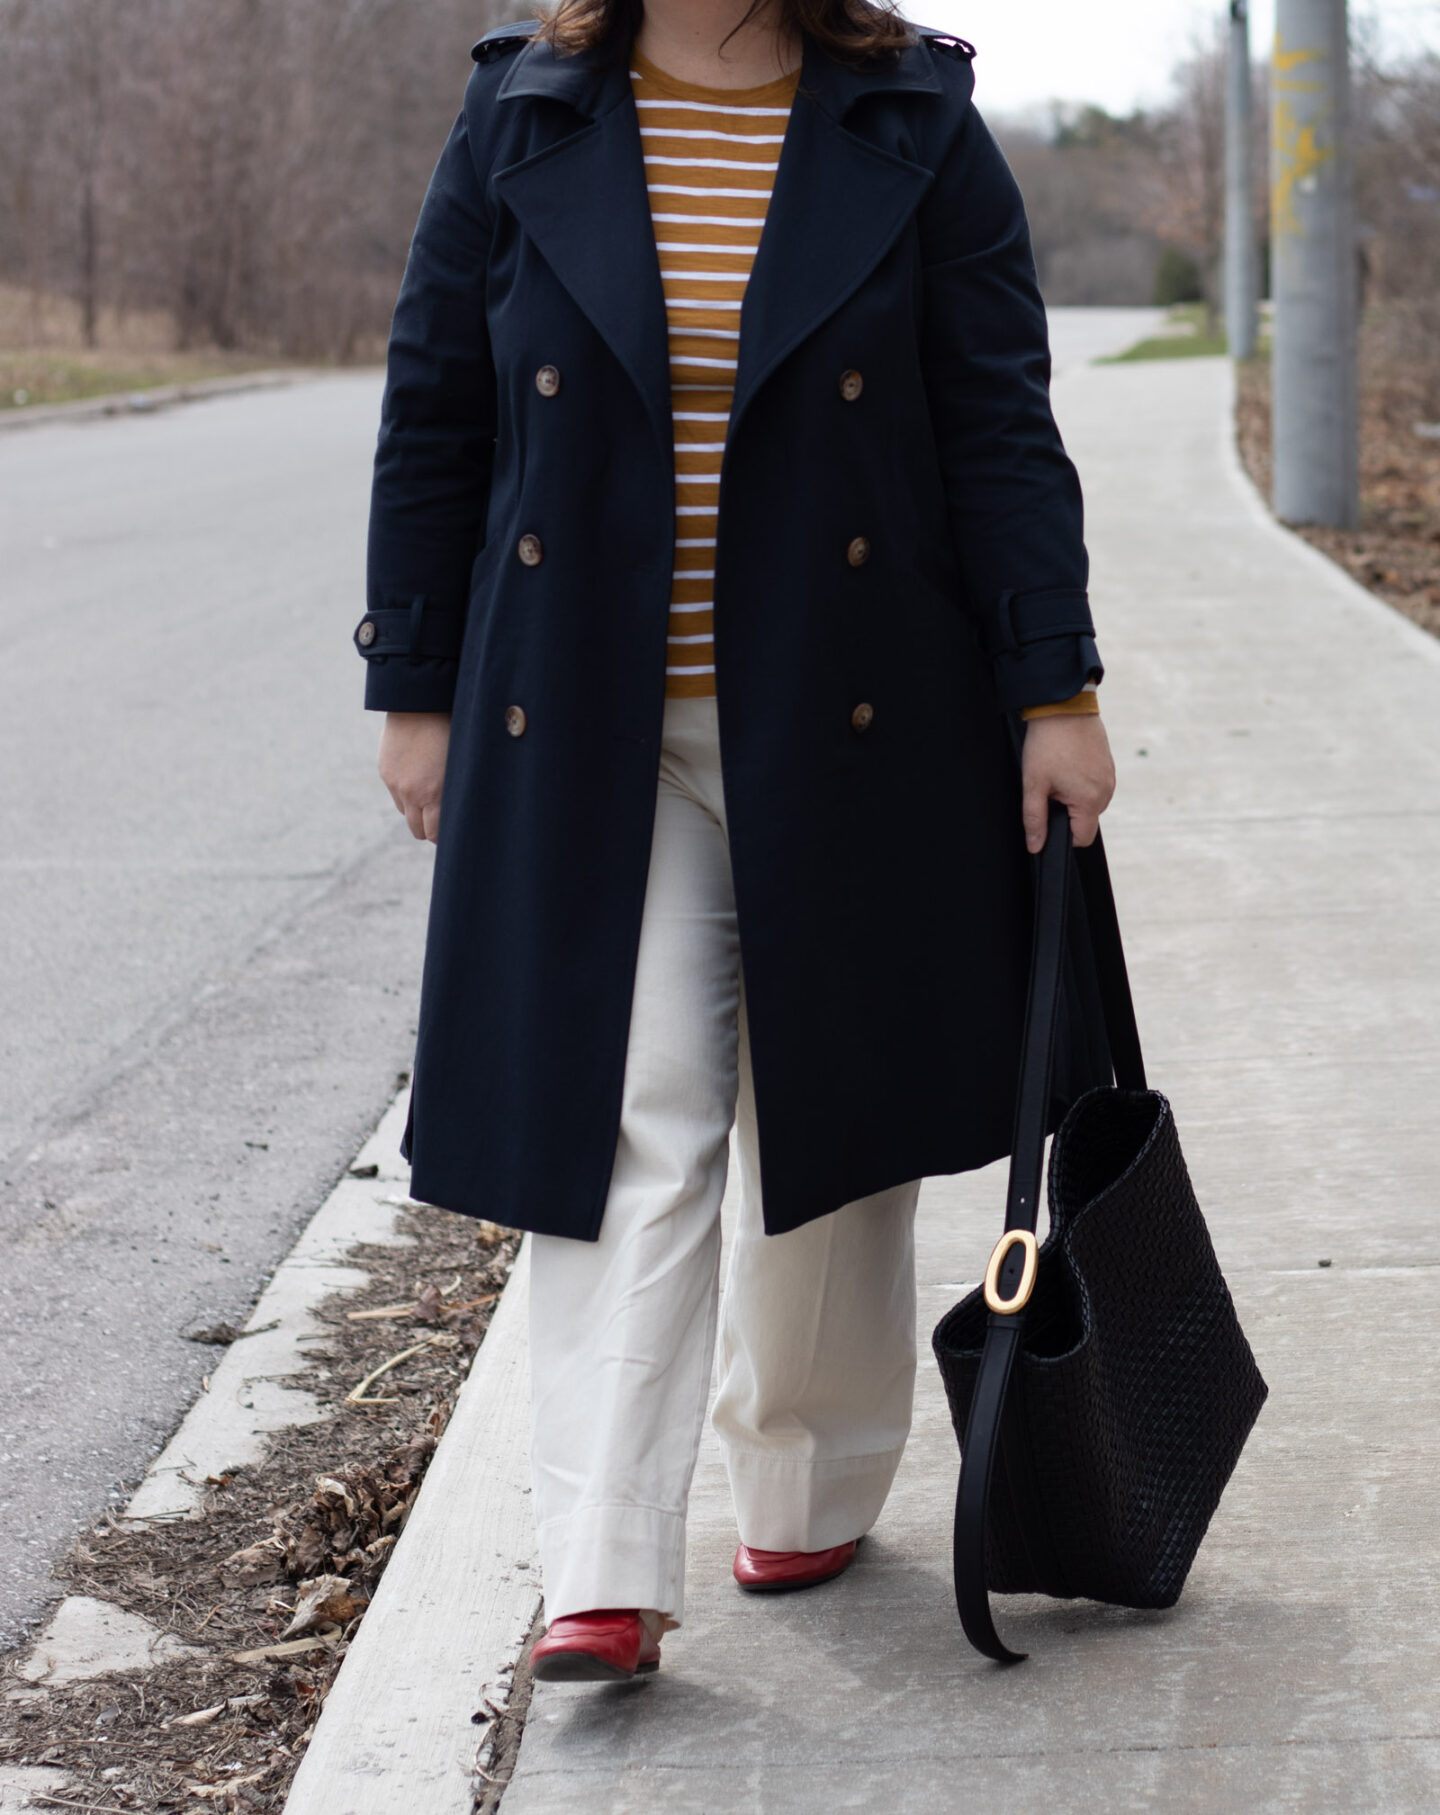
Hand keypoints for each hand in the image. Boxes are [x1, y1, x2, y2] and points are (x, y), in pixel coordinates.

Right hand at [378, 712, 450, 842]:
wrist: (420, 703)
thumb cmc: (451, 731)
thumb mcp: (460, 765)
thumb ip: (455, 791)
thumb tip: (460, 810)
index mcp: (434, 794)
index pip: (433, 834)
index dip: (442, 837)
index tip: (453, 834)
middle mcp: (411, 793)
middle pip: (417, 830)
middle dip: (429, 830)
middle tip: (442, 823)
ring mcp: (395, 783)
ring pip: (405, 813)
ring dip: (416, 812)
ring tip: (431, 800)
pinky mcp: (386, 771)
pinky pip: (395, 794)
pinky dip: (406, 794)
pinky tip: (418, 780)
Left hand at [1021, 714, 1115, 851]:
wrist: (1064, 706)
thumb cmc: (1048, 743)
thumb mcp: (1034, 784)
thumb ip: (1035, 818)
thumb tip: (1036, 846)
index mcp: (1090, 800)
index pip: (1081, 838)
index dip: (1062, 835)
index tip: (1047, 816)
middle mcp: (1106, 791)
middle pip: (1086, 821)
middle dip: (1066, 813)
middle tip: (1049, 788)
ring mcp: (1110, 777)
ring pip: (1091, 803)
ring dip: (1074, 797)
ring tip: (1058, 773)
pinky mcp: (1109, 765)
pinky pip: (1096, 786)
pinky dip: (1081, 783)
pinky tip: (1068, 765)